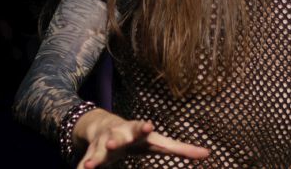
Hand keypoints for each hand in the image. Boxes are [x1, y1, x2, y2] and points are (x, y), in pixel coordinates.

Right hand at [74, 109, 208, 167]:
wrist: (105, 126)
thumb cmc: (139, 137)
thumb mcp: (159, 143)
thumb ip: (182, 149)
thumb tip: (208, 153)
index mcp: (136, 131)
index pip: (141, 127)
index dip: (144, 127)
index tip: (149, 125)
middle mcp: (118, 134)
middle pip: (116, 136)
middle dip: (114, 140)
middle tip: (113, 144)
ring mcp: (102, 144)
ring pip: (97, 151)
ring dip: (94, 157)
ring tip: (90, 167)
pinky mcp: (92, 153)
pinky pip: (85, 162)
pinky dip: (82, 168)